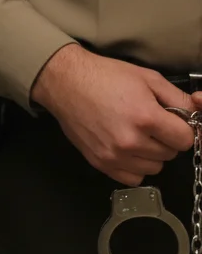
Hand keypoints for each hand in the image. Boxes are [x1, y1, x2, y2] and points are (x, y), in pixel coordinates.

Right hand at [30, 43, 195, 186]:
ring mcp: (115, 155)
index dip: (181, 128)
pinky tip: (125, 147)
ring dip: (150, 153)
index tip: (169, 120)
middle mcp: (131, 141)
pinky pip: (134, 177)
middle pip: (170, 154)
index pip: (186, 140)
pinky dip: (134, 165)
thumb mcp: (146, 78)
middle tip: (147, 122)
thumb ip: (178, 98)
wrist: (64, 81)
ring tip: (134, 133)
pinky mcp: (101, 163)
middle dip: (164, 138)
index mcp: (146, 117)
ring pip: (154, 167)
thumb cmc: (105, 75)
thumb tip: (197, 115)